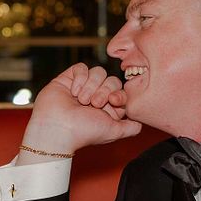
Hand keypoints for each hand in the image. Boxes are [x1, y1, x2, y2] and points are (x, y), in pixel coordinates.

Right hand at [22, 64, 142, 154]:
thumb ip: (131, 128)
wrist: (57, 129)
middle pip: (112, 80)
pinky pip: (82, 68)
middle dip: (104, 91)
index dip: (119, 93)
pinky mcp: (68, 78)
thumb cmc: (84, 132)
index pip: (121, 91)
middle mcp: (95, 96)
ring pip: (98, 72)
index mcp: (107, 108)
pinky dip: (80, 78)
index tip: (113, 101)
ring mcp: (82, 86)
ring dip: (91, 86)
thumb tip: (142, 122)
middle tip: (93, 104)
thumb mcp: (114, 131)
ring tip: (82, 100)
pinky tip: (73, 92)